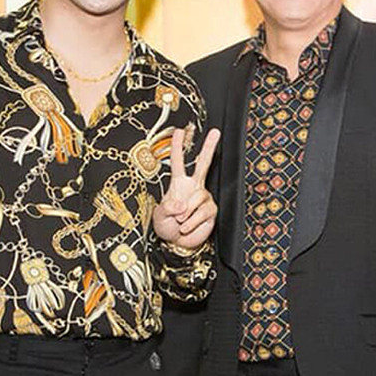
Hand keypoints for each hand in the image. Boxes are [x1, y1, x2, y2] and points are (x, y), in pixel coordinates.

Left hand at [153, 127, 220, 249]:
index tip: (179, 131)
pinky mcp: (211, 211)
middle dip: (209, 147)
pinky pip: (203, 212)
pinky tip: (188, 226)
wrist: (178, 243)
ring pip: (199, 197)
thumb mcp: (159, 217)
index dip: (177, 147)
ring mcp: (203, 198)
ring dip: (187, 214)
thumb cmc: (167, 226)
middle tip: (216, 132)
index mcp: (178, 184)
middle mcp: (193, 187)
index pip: (178, 162)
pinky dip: (193, 222)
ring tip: (180, 222)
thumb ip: (166, 209)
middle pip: (204, 163)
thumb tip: (180, 204)